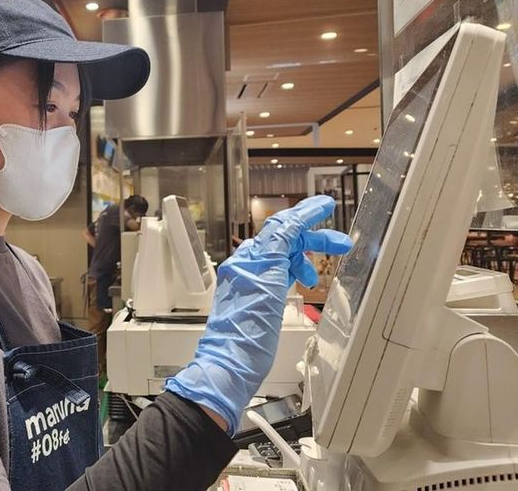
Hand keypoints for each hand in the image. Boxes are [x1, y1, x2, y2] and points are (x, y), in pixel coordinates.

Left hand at [165, 195, 352, 434]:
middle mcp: (245, 266)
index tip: (326, 204)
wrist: (230, 368)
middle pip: (283, 240)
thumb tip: (288, 225)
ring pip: (281, 256)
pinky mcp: (253, 297)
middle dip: (312, 239)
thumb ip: (277, 252)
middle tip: (341, 245)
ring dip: (303, 257)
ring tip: (315, 276)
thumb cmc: (246, 336)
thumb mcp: (267, 287)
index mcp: (248, 260)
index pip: (280, 227)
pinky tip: (302, 281)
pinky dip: (293, 271)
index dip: (305, 214)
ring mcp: (248, 281)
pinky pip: (276, 273)